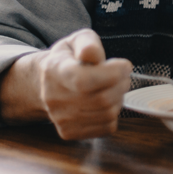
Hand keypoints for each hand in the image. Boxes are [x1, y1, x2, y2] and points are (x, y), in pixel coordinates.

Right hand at [0, 28, 131, 139]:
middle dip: (121, 84)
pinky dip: (114, 114)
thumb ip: (88, 44)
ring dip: (119, 98)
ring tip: (115, 86)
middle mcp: (54, 98)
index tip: (125, 65)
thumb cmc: (69, 59)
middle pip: (101, 99)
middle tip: (124, 75)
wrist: (47, 83)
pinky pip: (106, 127)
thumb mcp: (77, 40)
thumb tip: (93, 54)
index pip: (84, 80)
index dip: (111, 74)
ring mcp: (61, 118)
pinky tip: (107, 102)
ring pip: (107, 114)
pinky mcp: (69, 132)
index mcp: (55, 71)